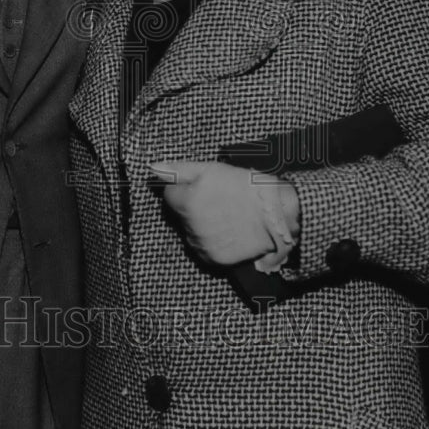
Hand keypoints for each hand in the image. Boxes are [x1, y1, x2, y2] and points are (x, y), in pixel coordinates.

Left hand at [150, 160, 297, 266]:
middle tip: (217, 200)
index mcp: (186, 202)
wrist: (274, 213)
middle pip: (180, 215)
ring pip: (190, 233)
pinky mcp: (214, 259)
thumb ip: (178, 170)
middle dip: (192, 207)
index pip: (169, 195)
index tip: (201, 187)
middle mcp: (190, 227)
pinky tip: (226, 231)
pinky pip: (203, 249)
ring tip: (224, 215)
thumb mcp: (211, 169)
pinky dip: (210, 242)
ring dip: (200, 225)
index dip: (184, 188)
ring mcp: (202, 244)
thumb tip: (153, 169)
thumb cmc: (244, 186)